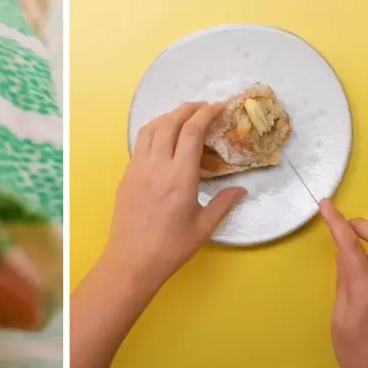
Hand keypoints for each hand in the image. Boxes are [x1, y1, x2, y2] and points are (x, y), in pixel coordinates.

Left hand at [105, 103, 245, 286]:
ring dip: (168, 117)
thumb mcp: (204, 227)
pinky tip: (163, 137)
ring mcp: (137, 169)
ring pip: (150, 129)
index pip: (192, 132)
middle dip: (188, 109)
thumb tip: (241, 190)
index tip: (219, 107)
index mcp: (179, 177)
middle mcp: (156, 167)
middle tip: (204, 107)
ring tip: (183, 116)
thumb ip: (223, 204)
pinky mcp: (126, 176)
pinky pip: (139, 144)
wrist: (131, 260)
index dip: (206, 114)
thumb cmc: (170, 247)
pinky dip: (153, 131)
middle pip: (169, 124)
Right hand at [322, 200, 367, 367]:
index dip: (338, 222)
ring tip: (354, 243)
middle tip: (345, 223)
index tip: (327, 206)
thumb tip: (344, 257)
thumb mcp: (340, 318)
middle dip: (364, 225)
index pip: (352, 246)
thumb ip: (344, 283)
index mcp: (366, 291)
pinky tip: (367, 265)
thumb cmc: (356, 354)